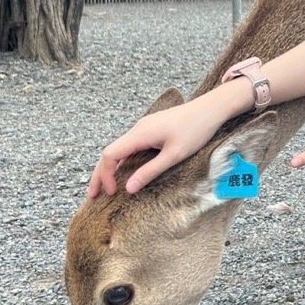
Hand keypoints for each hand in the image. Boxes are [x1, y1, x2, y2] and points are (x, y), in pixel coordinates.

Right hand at [86, 98, 224, 197]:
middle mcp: (138, 129)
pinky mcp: (152, 129)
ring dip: (111, 168)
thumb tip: (128, 189)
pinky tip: (126, 172)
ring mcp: (145, 128)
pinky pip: (132, 146)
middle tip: (93, 195)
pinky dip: (124, 161)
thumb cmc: (196, 130)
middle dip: (100, 174)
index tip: (109, 193)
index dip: (104, 175)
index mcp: (140, 134)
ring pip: (120, 149)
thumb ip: (150, 171)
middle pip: (110, 152)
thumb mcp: (174, 155)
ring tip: (107, 187)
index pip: (110, 154)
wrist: (211, 108)